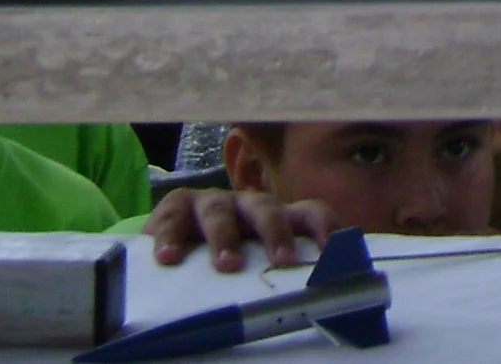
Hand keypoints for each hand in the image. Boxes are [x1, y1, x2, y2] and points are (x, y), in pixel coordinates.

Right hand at [144, 188, 338, 269]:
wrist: (174, 239)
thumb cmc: (227, 253)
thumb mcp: (255, 260)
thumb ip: (274, 269)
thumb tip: (309, 298)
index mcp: (275, 216)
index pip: (307, 212)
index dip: (324, 226)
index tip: (333, 250)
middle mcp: (247, 204)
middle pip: (266, 208)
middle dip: (276, 232)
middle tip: (283, 260)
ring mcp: (212, 202)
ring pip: (220, 211)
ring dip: (225, 237)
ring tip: (228, 265)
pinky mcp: (176, 206)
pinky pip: (173, 218)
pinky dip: (169, 236)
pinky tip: (167, 257)